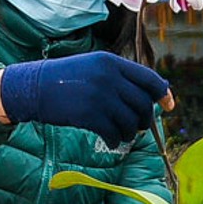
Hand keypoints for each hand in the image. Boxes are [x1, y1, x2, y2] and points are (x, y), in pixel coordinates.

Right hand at [0, 52, 170, 144]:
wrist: (33, 87)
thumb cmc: (66, 79)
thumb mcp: (93, 67)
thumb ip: (119, 78)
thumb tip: (148, 98)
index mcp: (112, 62)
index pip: (149, 78)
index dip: (163, 94)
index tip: (169, 105)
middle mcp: (109, 77)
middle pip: (143, 104)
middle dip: (144, 119)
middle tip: (138, 127)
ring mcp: (100, 96)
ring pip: (131, 121)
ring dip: (129, 132)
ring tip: (121, 134)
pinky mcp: (89, 115)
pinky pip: (114, 133)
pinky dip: (115, 140)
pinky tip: (110, 141)